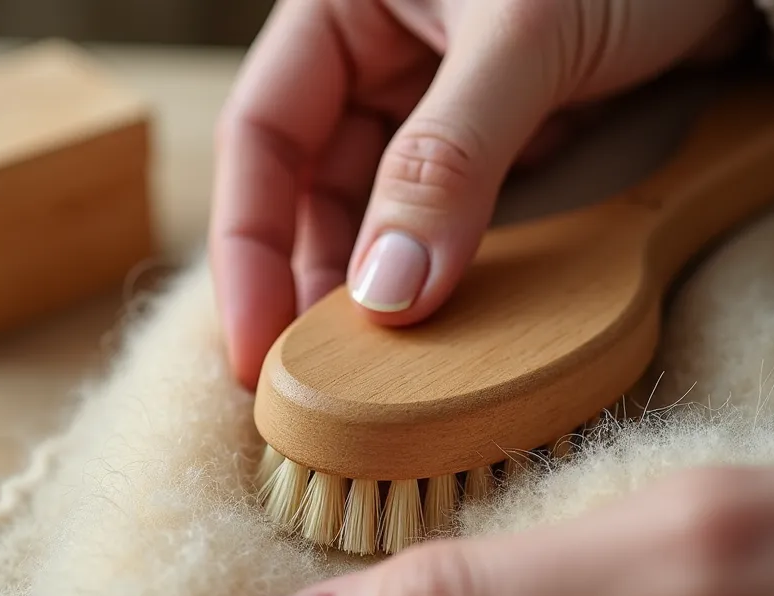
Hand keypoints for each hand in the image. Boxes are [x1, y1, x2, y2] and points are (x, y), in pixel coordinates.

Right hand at [208, 0, 756, 388]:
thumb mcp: (524, 38)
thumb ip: (448, 161)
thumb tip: (385, 295)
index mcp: (344, 4)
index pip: (263, 133)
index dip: (250, 245)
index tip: (257, 348)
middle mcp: (383, 52)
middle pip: (317, 186)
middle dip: (318, 282)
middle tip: (323, 380)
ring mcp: (447, 101)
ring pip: (387, 210)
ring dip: (387, 287)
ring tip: (382, 370)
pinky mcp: (511, 138)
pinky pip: (460, 217)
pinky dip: (454, 270)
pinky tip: (450, 325)